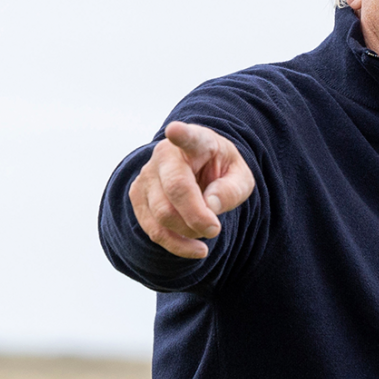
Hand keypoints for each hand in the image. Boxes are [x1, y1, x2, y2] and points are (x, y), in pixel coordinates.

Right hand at [129, 121, 254, 258]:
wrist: (200, 172)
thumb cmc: (222, 171)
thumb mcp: (241, 178)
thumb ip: (231, 189)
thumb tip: (210, 206)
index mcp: (196, 141)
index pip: (187, 137)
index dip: (180, 134)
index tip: (175, 130)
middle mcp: (165, 154)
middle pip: (175, 189)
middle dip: (197, 217)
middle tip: (215, 230)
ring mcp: (147, 175)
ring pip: (161, 214)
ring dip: (187, 233)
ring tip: (207, 233)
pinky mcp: (138, 197)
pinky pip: (152, 229)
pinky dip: (175, 244)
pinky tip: (194, 248)